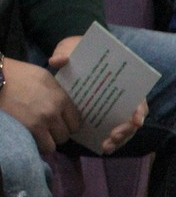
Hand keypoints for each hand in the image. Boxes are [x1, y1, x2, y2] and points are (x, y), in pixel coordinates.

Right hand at [0, 55, 80, 153]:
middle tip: (47, 128)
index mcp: (60, 97)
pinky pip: (39, 147)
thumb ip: (57, 93)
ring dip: (47, 141)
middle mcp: (53, 112)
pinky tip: (29, 137)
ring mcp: (40, 123)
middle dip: (57, 132)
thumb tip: (64, 108)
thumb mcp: (43, 76)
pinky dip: (36, 145)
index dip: (68, 123)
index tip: (60, 122)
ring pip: (54, 145)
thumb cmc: (18, 74)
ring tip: (37, 134)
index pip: (76, 121)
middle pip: (65, 134)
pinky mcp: (26, 131)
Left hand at [47, 35, 145, 152]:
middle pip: (132, 117)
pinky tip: (101, 147)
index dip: (138, 110)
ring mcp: (112, 107)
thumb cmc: (77, 52)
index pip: (137, 98)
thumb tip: (58, 60)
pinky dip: (108, 140)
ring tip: (106, 145)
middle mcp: (121, 96)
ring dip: (118, 139)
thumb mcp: (72, 49)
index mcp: (121, 81)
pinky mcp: (101, 115)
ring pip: (123, 127)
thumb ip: (65, 53)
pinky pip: (110, 130)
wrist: (70, 56)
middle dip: (125, 129)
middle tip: (113, 136)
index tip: (135, 119)